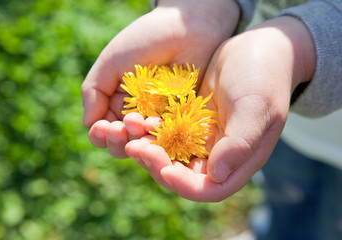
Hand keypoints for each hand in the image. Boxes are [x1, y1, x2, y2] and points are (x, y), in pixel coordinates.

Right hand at [82, 0, 239, 158]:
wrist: (186, 27)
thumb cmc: (145, 39)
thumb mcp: (111, 62)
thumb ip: (94, 91)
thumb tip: (87, 124)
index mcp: (116, 102)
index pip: (103, 131)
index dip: (100, 135)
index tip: (103, 127)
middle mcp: (136, 114)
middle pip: (121, 143)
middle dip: (117, 141)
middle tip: (120, 128)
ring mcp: (159, 119)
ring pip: (143, 145)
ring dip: (136, 141)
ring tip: (138, 123)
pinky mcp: (180, 119)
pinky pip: (168, 139)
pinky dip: (158, 139)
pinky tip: (154, 126)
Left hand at [125, 16, 315, 201]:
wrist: (256, 50)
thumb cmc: (263, 78)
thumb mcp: (256, 108)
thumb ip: (239, 143)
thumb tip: (216, 175)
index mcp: (238, 161)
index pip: (208, 189)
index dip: (183, 185)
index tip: (163, 168)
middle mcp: (218, 156)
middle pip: (182, 176)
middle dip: (157, 165)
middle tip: (134, 147)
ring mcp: (202, 139)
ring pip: (169, 156)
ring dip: (148, 149)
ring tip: (129, 134)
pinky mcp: (189, 122)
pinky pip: (166, 134)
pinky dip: (151, 131)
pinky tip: (138, 120)